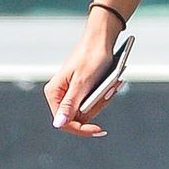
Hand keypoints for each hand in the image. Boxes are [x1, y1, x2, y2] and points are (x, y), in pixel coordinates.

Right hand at [44, 15, 122, 137]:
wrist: (101, 38)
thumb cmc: (90, 56)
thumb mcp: (82, 83)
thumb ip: (70, 104)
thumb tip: (58, 123)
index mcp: (54, 93)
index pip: (64, 123)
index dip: (82, 129)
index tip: (99, 130)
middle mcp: (60, 95)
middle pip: (79, 117)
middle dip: (98, 107)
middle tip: (110, 92)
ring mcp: (72, 92)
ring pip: (89, 109)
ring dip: (104, 99)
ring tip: (114, 83)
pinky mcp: (82, 89)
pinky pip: (95, 100)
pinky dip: (105, 94)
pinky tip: (114, 82)